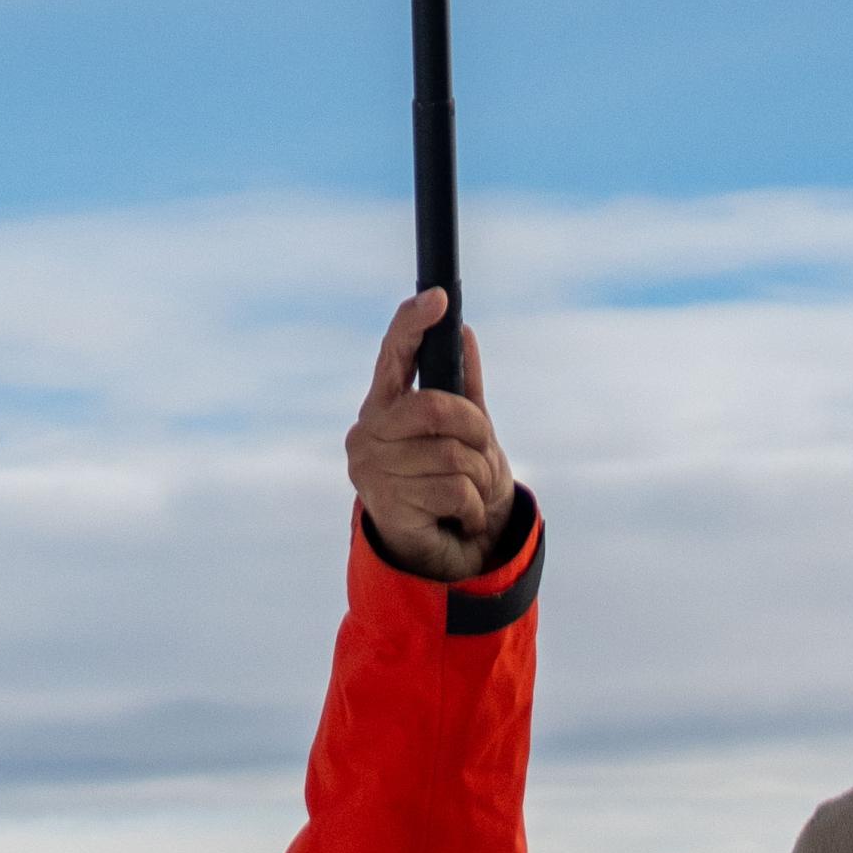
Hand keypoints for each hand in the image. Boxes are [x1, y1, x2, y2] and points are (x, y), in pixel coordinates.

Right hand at [345, 290, 517, 580]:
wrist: (441, 555)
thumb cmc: (449, 484)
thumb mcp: (465, 433)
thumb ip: (462, 386)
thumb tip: (464, 332)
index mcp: (384, 404)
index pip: (394, 353)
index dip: (414, 323)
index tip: (438, 297)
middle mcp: (368, 431)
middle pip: (436, 407)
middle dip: (476, 432)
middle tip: (484, 454)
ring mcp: (372, 469)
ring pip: (453, 454)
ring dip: (479, 478)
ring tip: (471, 494)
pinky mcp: (387, 506)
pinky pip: (454, 490)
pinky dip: (472, 506)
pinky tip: (460, 517)